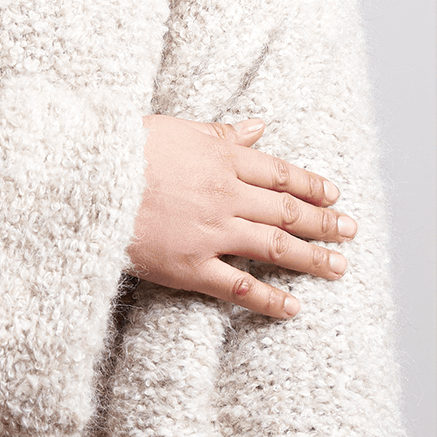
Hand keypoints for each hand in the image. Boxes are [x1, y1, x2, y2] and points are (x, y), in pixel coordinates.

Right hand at [126, 115, 355, 318]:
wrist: (86, 180)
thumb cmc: (122, 150)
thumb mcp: (174, 129)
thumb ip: (219, 133)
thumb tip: (259, 128)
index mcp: (220, 159)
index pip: (279, 174)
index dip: (310, 186)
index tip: (332, 195)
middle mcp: (225, 196)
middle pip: (286, 211)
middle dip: (323, 223)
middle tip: (350, 231)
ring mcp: (210, 233)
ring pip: (273, 247)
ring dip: (311, 259)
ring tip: (338, 268)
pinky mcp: (188, 266)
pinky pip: (238, 286)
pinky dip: (269, 299)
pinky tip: (293, 308)